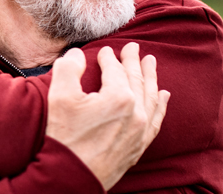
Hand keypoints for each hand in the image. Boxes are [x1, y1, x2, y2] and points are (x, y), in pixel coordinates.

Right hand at [46, 42, 169, 189]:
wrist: (70, 176)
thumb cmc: (65, 137)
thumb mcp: (60, 96)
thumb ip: (69, 68)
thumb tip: (77, 54)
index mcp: (119, 97)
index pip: (115, 70)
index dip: (109, 58)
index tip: (105, 51)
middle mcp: (136, 112)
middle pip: (136, 79)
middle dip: (134, 61)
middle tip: (134, 47)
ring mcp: (140, 130)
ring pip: (150, 97)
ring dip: (151, 77)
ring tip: (151, 62)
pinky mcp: (139, 145)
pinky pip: (156, 120)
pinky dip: (160, 105)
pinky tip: (163, 96)